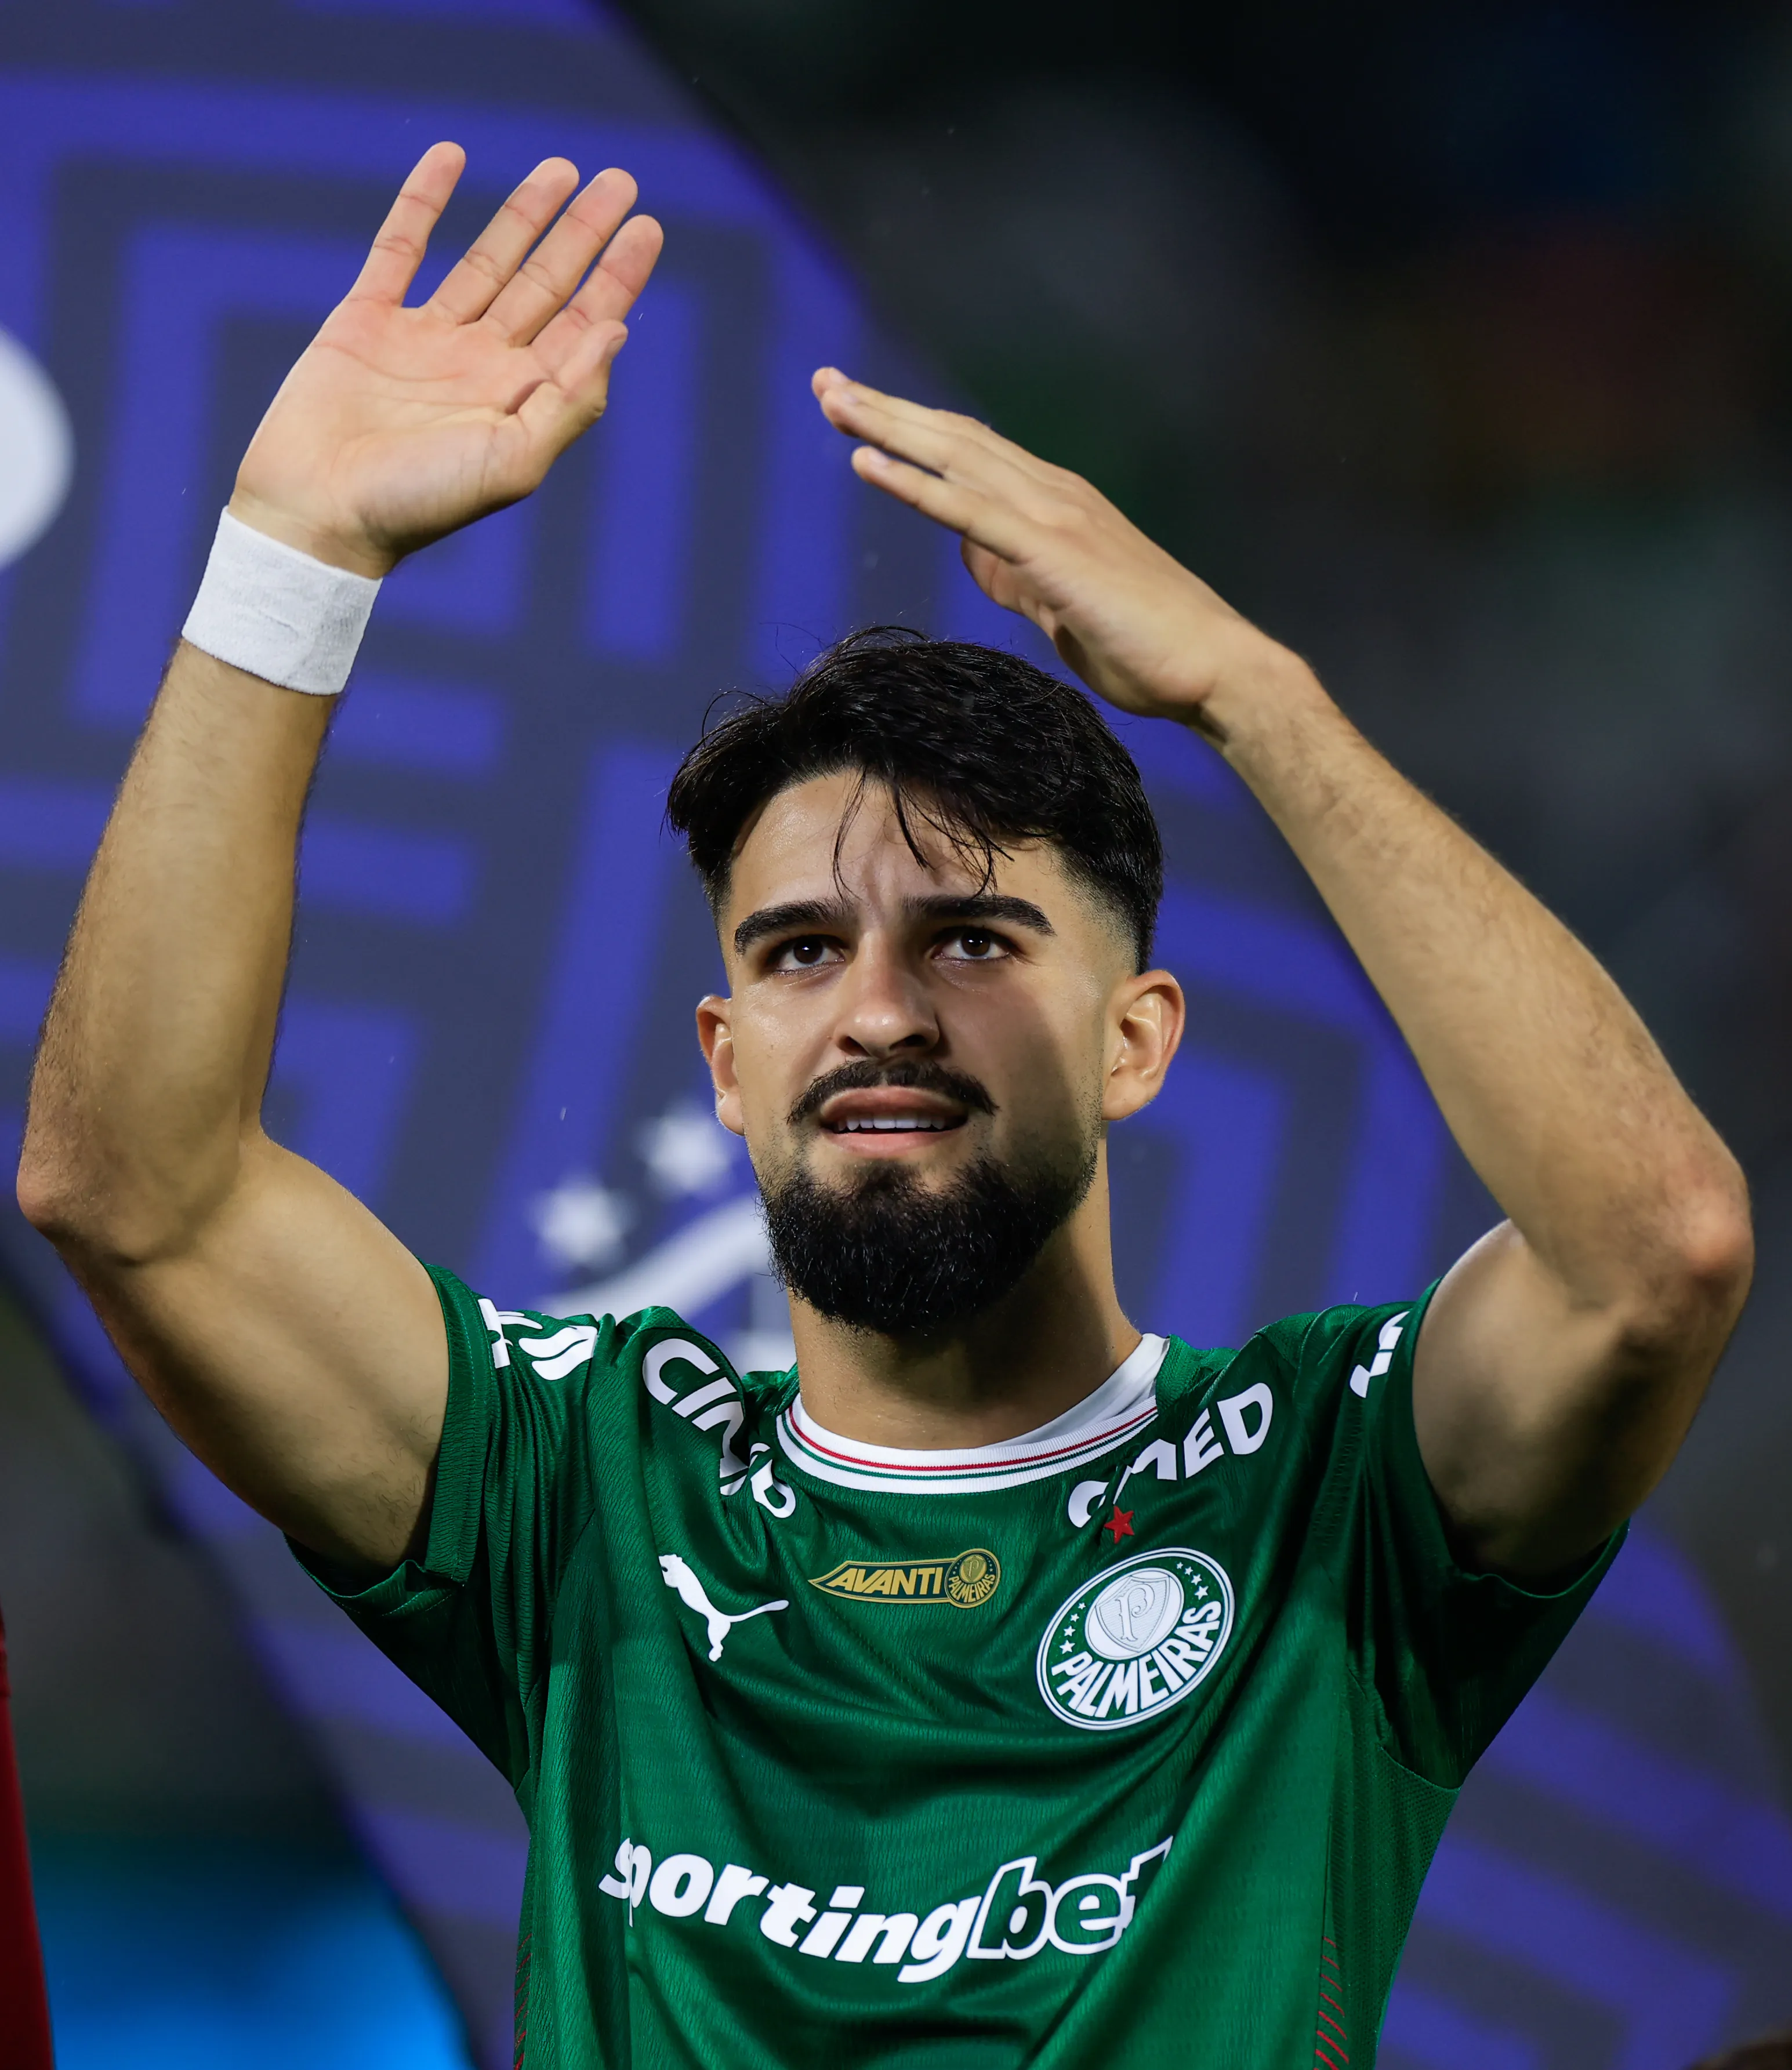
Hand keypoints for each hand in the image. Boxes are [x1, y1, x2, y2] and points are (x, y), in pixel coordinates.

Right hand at [232, 144, 662, 575]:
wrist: (320, 515)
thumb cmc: (419, 505)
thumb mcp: (513, 463)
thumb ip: (569, 402)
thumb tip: (617, 330)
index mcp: (521, 399)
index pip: (583, 326)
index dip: (616, 278)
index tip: (647, 228)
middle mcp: (481, 365)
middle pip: (545, 283)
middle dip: (582, 233)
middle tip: (621, 181)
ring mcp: (424, 340)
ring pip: (487, 260)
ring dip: (523, 214)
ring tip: (561, 168)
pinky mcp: (366, 321)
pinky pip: (400, 247)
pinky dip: (423, 201)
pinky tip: (450, 155)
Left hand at [812, 371, 1305, 733]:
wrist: (1212, 670)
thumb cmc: (1147, 649)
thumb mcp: (1061, 609)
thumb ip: (1019, 579)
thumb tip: (980, 561)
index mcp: (1059, 504)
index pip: (973, 454)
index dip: (915, 429)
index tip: (860, 413)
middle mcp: (1054, 494)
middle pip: (955, 439)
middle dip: (887, 409)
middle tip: (826, 383)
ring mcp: (1054, 517)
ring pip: (955, 458)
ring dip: (888, 427)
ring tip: (833, 402)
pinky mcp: (1052, 553)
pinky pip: (967, 510)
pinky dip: (914, 483)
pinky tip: (867, 461)